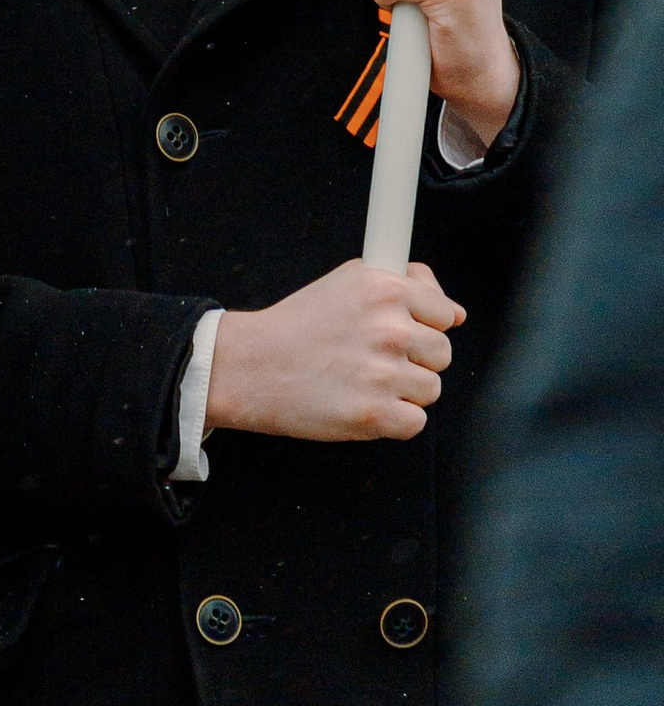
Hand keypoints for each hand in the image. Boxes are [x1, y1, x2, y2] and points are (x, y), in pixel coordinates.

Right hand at [205, 254, 464, 443]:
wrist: (251, 366)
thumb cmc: (295, 327)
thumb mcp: (347, 282)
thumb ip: (404, 284)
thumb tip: (454, 311)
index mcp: (384, 289)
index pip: (444, 313)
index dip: (422, 325)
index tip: (398, 331)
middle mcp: (388, 328)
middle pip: (442, 354)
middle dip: (413, 360)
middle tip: (373, 359)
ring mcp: (383, 373)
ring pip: (430, 390)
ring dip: (402, 391)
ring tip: (362, 381)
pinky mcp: (375, 414)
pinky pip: (415, 422)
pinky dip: (392, 421)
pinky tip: (362, 403)